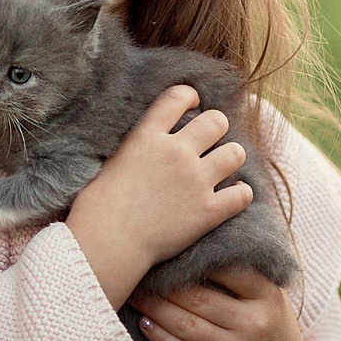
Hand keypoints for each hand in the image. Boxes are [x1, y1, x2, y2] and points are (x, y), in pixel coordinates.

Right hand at [66, 86, 252, 307]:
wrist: (106, 243)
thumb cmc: (97, 207)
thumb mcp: (110, 160)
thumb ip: (136, 144)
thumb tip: (149, 137)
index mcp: (148, 136)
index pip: (179, 96)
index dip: (190, 97)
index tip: (192, 106)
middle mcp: (176, 153)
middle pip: (217, 121)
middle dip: (216, 127)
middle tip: (209, 141)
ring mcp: (195, 181)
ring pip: (235, 153)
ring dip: (231, 158)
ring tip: (222, 166)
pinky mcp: (208, 212)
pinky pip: (242, 195)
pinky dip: (240, 194)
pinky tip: (232, 195)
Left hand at [130, 265, 322, 340]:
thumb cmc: (269, 327)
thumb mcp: (270, 297)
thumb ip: (245, 271)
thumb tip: (201, 236)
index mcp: (267, 296)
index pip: (226, 268)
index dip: (193, 258)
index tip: (170, 247)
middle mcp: (253, 324)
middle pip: (197, 297)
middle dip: (163, 284)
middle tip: (141, 269)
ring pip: (184, 324)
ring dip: (154, 307)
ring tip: (135, 293)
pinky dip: (158, 335)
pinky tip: (144, 321)